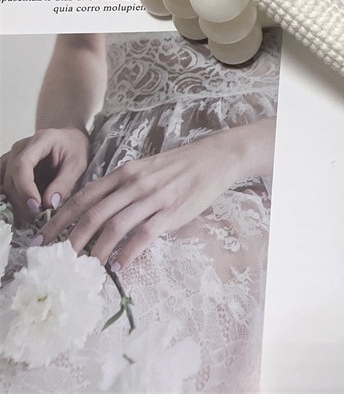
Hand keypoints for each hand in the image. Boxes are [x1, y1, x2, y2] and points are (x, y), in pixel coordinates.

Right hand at [0, 127, 89, 222]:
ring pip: (4, 184)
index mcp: (40, 140)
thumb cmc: (76, 149)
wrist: (70, 139)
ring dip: (16, 202)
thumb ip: (64, 183)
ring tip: (34, 214)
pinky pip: (2, 185)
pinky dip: (11, 198)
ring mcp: (11, 156)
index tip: (36, 206)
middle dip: (23, 201)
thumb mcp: (78, 164)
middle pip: (11, 178)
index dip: (25, 188)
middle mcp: (20, 147)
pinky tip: (24, 208)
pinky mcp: (8, 167)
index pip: (22, 165)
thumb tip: (49, 204)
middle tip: (39, 216)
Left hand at [35, 120, 274, 269]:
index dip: (60, 219)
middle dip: (71, 241)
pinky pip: (144, 235)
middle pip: (94, 214)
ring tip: (85, 270)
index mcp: (126, 172)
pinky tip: (119, 267)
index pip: (84, 197)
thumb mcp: (146, 169)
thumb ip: (122, 187)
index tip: (43, 239)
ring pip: (115, 226)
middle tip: (57, 262)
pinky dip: (128, 253)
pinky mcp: (173, 212)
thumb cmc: (180, 166)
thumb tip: (96, 214)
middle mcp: (135, 183)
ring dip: (96, 252)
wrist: (215, 159)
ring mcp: (154, 197)